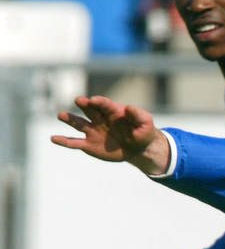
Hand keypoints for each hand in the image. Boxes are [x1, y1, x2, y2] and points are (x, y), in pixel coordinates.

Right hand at [52, 95, 170, 173]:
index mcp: (112, 111)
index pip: (104, 104)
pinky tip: (53, 138)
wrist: (138, 148)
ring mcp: (92, 131)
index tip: (93, 100)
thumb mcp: (146, 124)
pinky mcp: (89, 144)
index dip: (99, 102)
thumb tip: (129, 108)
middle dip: (84, 104)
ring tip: (61, 115)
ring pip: (78, 123)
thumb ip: (139, 115)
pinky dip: (64, 141)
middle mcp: (99, 118)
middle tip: (80, 100)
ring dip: (69, 119)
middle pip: (89, 110)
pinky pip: (74, 142)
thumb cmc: (142, 132)